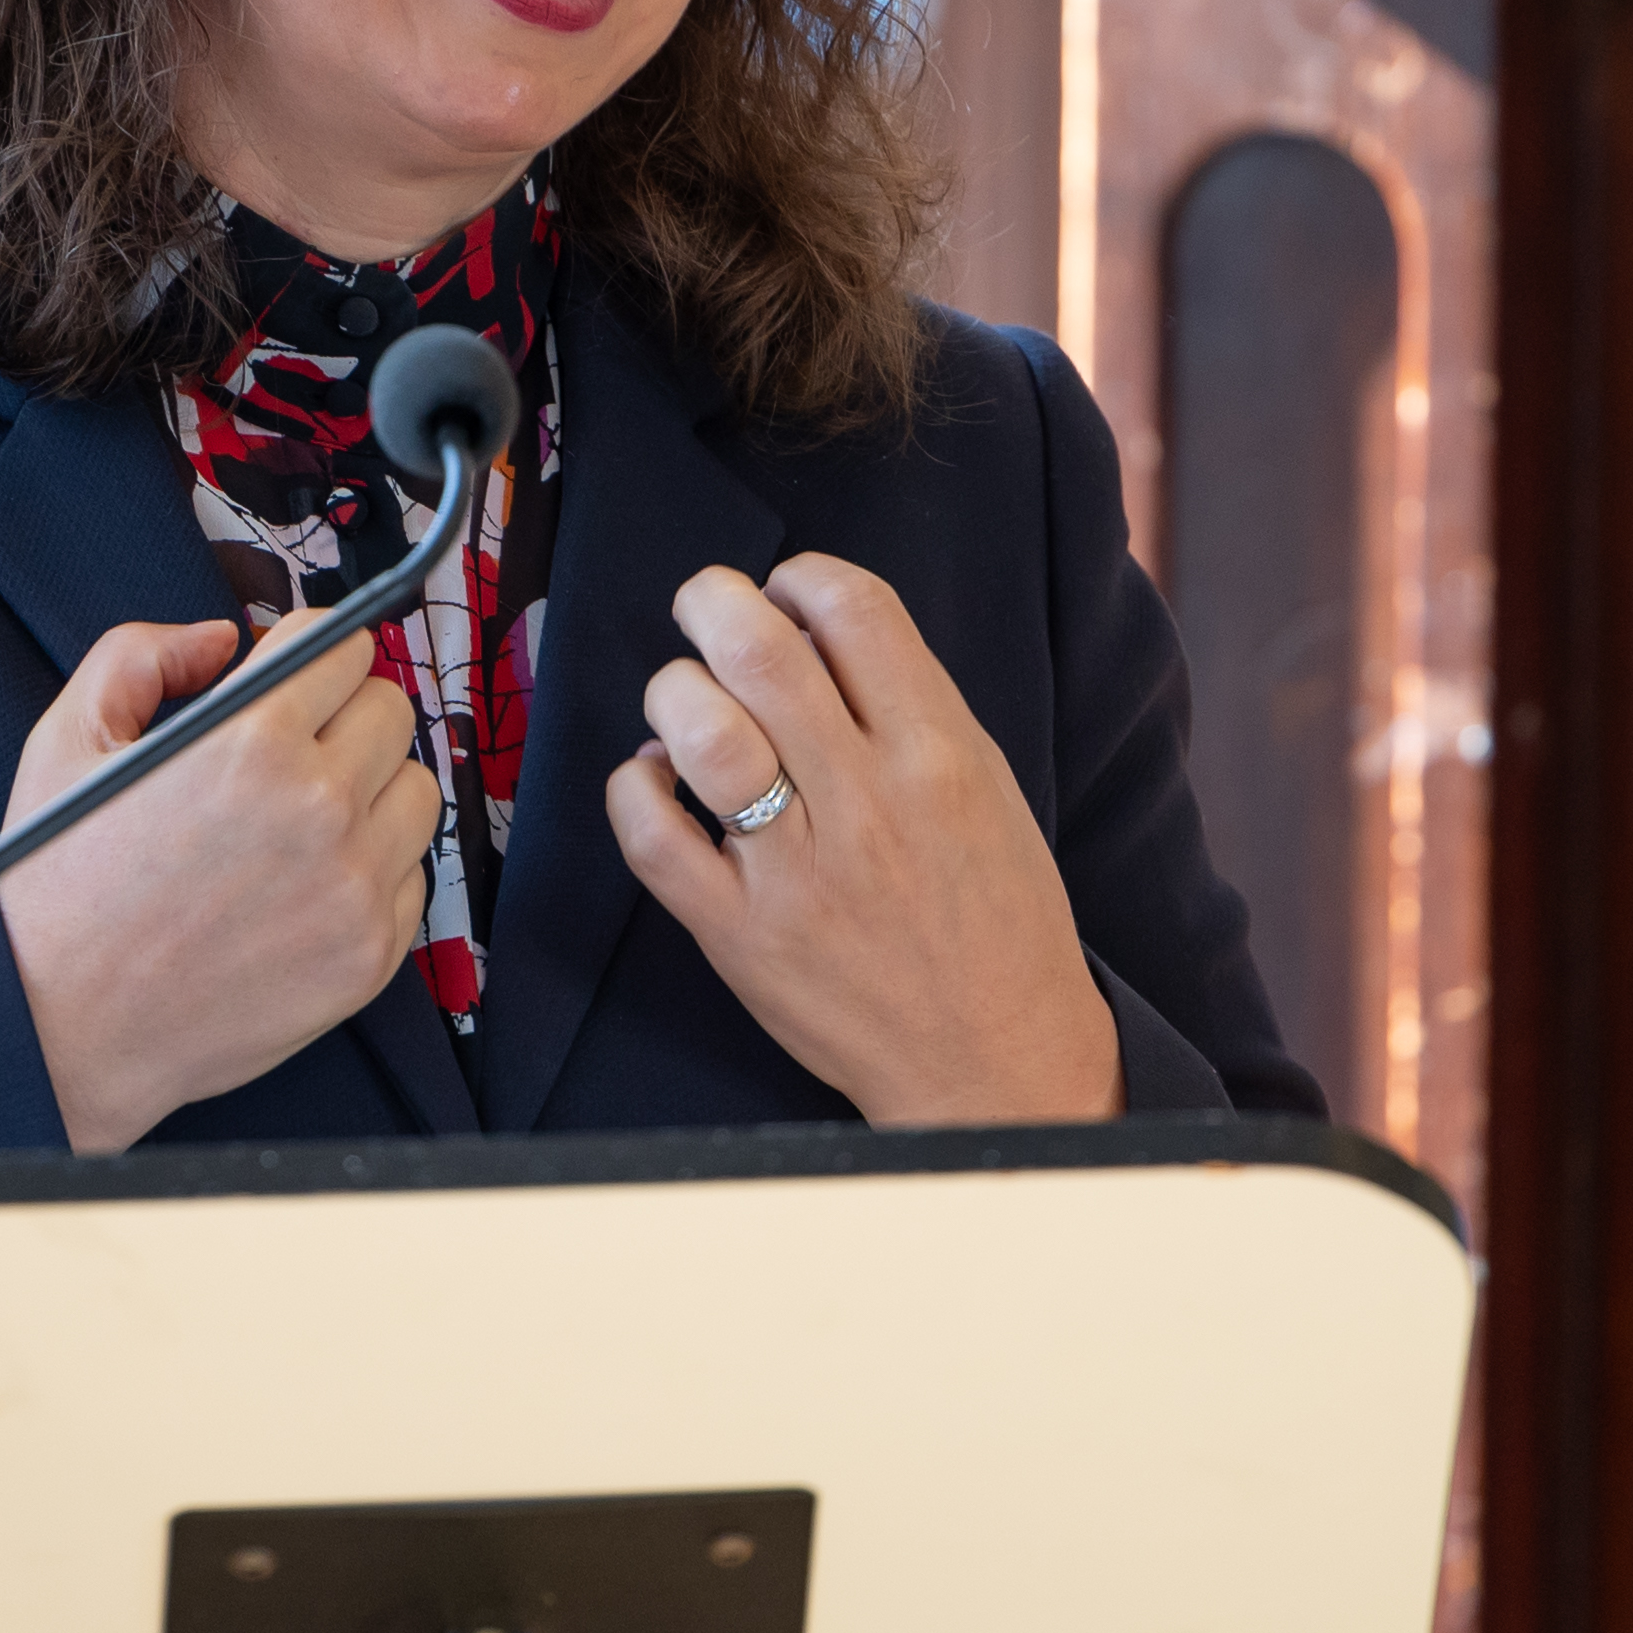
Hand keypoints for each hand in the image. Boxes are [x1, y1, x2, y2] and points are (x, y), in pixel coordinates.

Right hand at [0, 615, 438, 1150]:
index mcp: (251, 741)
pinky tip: (307, 882)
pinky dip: (374, 869)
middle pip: (391, 709)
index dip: (312, 653)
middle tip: (292, 746)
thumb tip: (222, 639)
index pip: (345, 646)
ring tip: (302, 817)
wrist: (61, 1027)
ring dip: (371, 789)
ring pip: (417, 789)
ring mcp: (354, 887)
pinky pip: (413, 876)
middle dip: (342, 713)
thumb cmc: (59, 885)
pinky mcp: (371, 955)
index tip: (294, 676)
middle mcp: (319, 808)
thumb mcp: (69, 739)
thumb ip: (142, 656)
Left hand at [603, 555, 1123, 1125]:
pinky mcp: (740, 936)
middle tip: (704, 606)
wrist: (994, 1056)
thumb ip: (909, 707)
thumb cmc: (995, 915)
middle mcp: (867, 805)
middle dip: (712, 601)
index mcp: (939, 756)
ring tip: (685, 699)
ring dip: (675, 691)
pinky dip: (637, 786)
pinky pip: (654, 838)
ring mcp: (796, 874)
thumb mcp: (985, 787)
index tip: (786, 591)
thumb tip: (813, 627)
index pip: (854, 611)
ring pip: (701, 734)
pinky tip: (658, 777)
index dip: (801, 576)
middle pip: (759, 650)